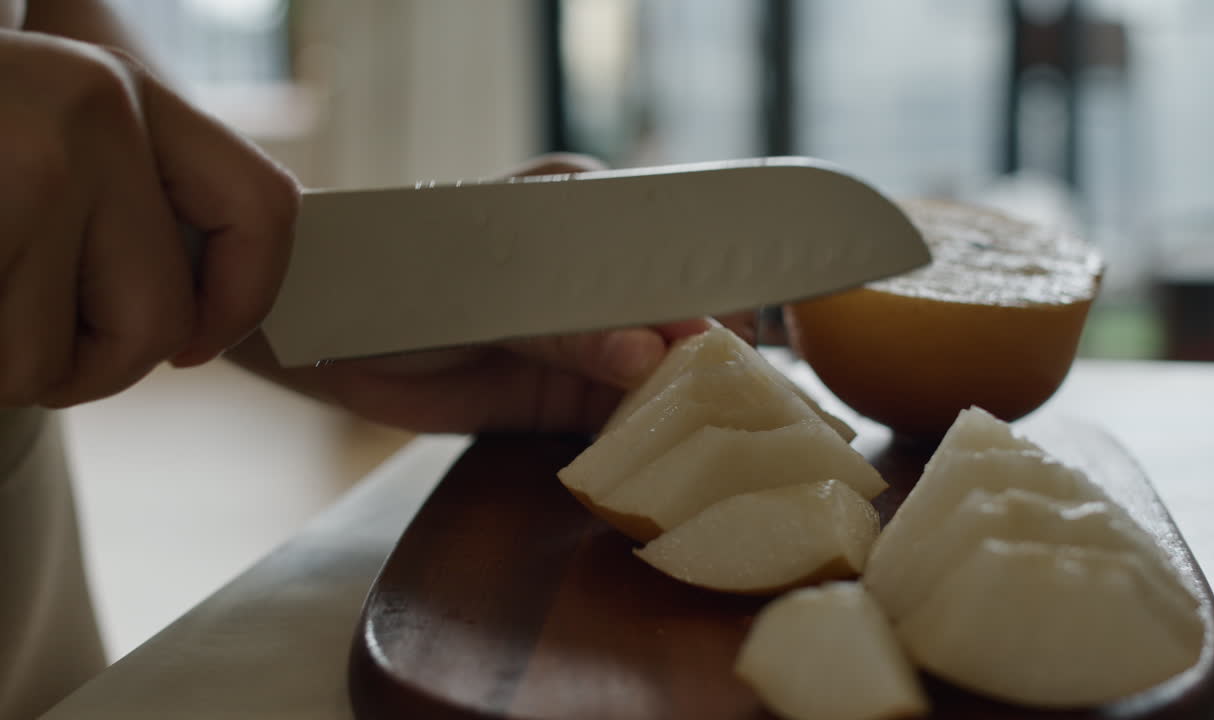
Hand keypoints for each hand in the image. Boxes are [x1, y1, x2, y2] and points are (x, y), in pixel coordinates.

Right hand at [0, 29, 296, 407]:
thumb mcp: (29, 147)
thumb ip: (114, 201)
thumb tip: (199, 317)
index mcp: (114, 90)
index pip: (264, 207)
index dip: (246, 300)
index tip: (193, 346)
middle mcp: (92, 110)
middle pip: (161, 318)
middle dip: (87, 363)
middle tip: (13, 327)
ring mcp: (34, 160)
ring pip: (58, 362)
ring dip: (3, 362)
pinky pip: (1, 365)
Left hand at [230, 155, 755, 433]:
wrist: (329, 332)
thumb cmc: (404, 276)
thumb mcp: (492, 293)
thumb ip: (570, 326)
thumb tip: (653, 354)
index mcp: (589, 213)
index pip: (672, 252)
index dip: (708, 293)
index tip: (741, 334)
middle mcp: (596, 278)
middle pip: (674, 318)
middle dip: (708, 359)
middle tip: (750, 400)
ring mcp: (582, 339)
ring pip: (653, 374)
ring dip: (680, 406)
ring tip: (728, 437)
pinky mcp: (559, 394)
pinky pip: (616, 419)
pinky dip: (641, 441)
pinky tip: (672, 459)